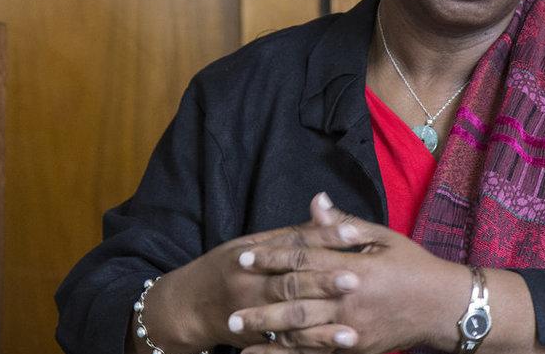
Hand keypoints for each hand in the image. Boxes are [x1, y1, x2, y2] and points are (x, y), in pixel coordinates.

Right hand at [137, 194, 369, 352]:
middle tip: (357, 279)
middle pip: (291, 281)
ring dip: (321, 327)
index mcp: (251, 254)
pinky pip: (284, 346)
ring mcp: (250, 314)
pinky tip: (334, 347)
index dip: (323, 238)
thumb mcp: (251, 244)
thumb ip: (290, 233)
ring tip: (351, 330)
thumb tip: (323, 204)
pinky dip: (310, 347)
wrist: (187, 307)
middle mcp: (249, 284)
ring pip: (289, 320)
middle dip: (324, 282)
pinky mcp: (254, 339)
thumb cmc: (227, 268)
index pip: (292, 244)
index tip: (353, 235)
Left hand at [229, 203, 471, 353]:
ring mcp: (353, 327)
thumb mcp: (383, 237)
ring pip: (302, 331)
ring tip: (238, 332)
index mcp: (356, 266)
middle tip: (228, 303)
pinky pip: (317, 353)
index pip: (306, 258)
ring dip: (268, 331)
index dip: (273, 257)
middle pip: (297, 299)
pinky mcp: (356, 347)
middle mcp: (351, 298)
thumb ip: (344, 223)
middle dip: (260, 300)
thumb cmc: (414, 266)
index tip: (245, 256)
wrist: (444, 307)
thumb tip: (316, 201)